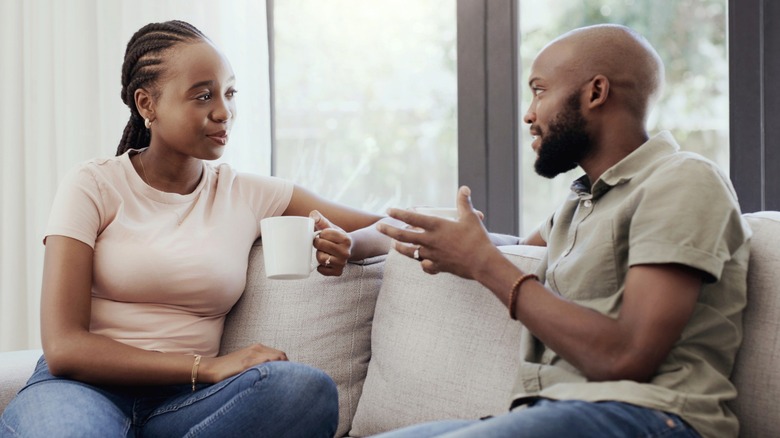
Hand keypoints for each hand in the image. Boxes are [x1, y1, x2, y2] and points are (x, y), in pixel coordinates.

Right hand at [201, 343, 287, 382]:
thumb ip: (259, 362)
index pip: (280, 354)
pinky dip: (272, 371)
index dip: (287, 364)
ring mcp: (251, 355)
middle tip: (288, 380)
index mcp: (257, 347)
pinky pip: (264, 364)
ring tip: (282, 382)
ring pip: (275, 359)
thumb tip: (274, 372)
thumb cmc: (229, 368)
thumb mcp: (246, 361)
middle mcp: (256, 349)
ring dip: (282, 369)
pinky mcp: (245, 364)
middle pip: (281, 356)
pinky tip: (272, 380)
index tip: (289, 375)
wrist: (211, 368)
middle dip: (288, 367)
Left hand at [311, 210, 351, 275]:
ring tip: (324, 251)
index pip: (324, 234)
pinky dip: (320, 266)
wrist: (349, 248)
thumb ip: (320, 219)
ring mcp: (342, 263)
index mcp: (345, 239)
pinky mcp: (338, 272)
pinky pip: (321, 270)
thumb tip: (312, 216)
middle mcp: (346, 252)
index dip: (321, 233)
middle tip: (321, 243)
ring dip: (319, 254)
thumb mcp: (330, 226)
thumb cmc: (336, 237)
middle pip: (321, 246)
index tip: (324, 235)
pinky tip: (324, 261)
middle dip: (318, 243)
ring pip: (320, 258)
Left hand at [377, 186, 496, 278]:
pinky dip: (421, 263)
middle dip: (388, 230)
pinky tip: (421, 262)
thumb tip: (464, 188)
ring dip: (400, 247)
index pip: (412, 217)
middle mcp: (430, 241)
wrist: (483, 264)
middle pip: (403, 235)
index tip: (389, 210)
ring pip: (410, 252)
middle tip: (378, 227)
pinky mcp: (438, 266)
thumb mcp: (471, 218)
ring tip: (394, 244)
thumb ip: (464, 203)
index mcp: (437, 226)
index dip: (399, 213)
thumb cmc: (477, 239)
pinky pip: (424, 265)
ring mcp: (432, 255)